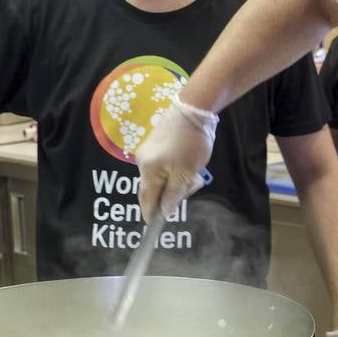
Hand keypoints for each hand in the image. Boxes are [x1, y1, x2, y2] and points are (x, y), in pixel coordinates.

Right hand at [135, 96, 217, 218]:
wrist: (193, 110)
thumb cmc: (190, 143)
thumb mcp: (186, 173)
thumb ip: (174, 194)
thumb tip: (164, 212)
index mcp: (148, 171)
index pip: (146, 200)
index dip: (151, 214)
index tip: (155, 226)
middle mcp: (143, 163)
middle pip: (152, 190)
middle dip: (170, 195)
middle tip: (191, 186)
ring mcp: (148, 153)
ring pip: (160, 178)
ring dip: (176, 182)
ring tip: (194, 172)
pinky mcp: (156, 146)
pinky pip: (162, 167)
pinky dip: (175, 172)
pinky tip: (189, 165)